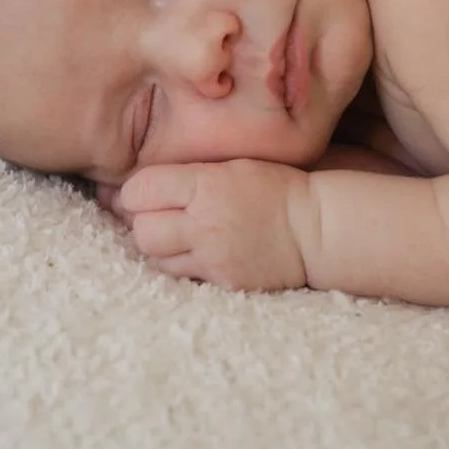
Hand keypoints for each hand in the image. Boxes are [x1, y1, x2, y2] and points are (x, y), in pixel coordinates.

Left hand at [117, 159, 313, 290]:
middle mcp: (205, 222)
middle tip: (156, 215)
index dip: (133, 192)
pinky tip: (193, 252)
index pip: (140, 190)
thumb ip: (187, 175)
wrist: (314, 228)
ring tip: (174, 235)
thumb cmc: (272, 187)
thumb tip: (138, 188)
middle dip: (141, 222)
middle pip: (142, 230)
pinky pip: (181, 277)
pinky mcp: (222, 282)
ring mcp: (213, 256)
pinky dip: (179, 265)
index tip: (143, 192)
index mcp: (206, 184)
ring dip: (157, 246)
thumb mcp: (230, 165)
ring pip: (155, 258)